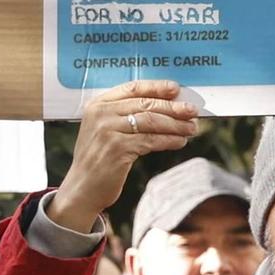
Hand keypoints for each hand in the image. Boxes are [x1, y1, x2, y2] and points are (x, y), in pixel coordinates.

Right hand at [50, 81, 200, 232]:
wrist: (82, 187)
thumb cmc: (99, 158)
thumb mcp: (105, 130)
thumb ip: (125, 115)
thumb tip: (165, 106)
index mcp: (98, 104)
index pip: (133, 88)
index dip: (157, 87)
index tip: (176, 89)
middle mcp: (101, 114)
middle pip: (145, 104)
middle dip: (173, 107)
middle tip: (192, 111)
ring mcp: (108, 131)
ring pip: (151, 122)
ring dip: (175, 125)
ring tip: (192, 128)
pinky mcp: (117, 149)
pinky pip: (151, 141)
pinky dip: (169, 140)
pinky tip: (180, 141)